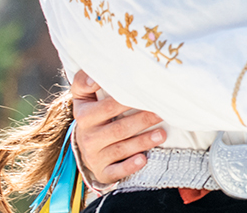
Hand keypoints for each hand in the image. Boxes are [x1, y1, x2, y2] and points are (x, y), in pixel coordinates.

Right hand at [70, 71, 164, 185]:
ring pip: (121, 148)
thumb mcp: (84, 95)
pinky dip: (129, 166)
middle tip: (162, 112)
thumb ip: (86, 80)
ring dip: (142, 141)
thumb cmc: (93, 112)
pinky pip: (115, 171)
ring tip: (162, 134)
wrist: (86, 143)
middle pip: (118, 127)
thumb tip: (96, 75)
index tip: (138, 94)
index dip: (123, 101)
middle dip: (142, 119)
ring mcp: (93, 155)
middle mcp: (87, 135)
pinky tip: (143, 159)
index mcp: (84, 114)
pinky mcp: (102, 171)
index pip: (106, 106)